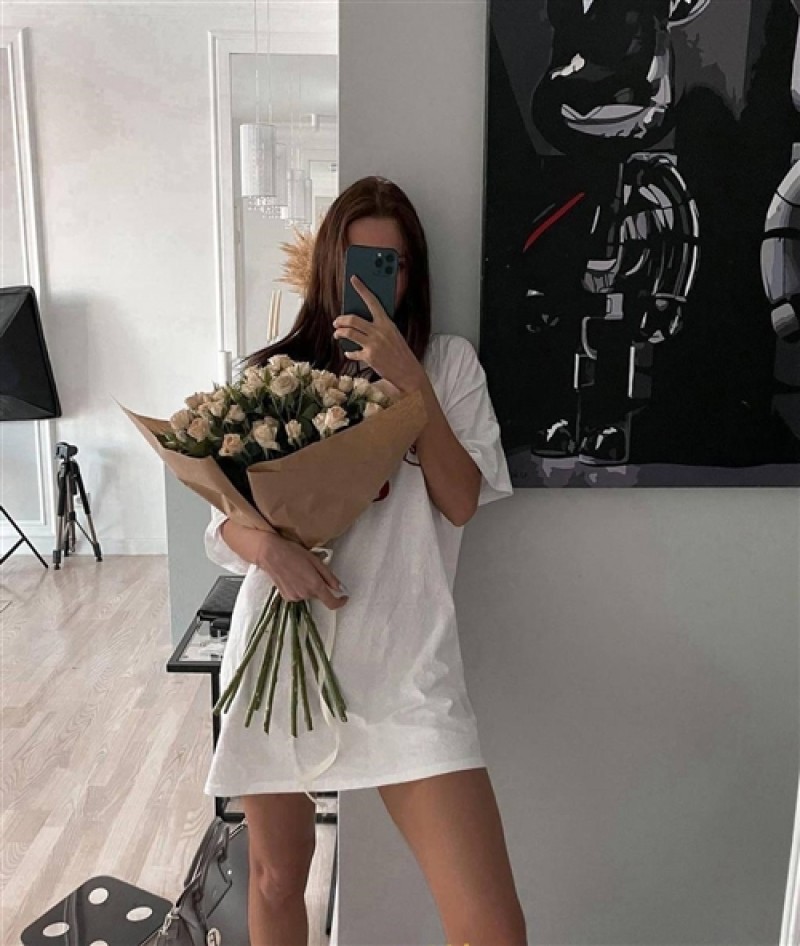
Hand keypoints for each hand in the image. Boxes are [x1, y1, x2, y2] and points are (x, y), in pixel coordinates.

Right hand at [255, 532, 348, 610]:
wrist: (270, 554)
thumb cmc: (294, 553)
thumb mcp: (316, 561)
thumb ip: (329, 577)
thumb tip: (340, 588)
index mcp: (315, 585)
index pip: (331, 603)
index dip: (340, 602)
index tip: (344, 596)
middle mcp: (305, 594)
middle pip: (319, 595)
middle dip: (320, 586)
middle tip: (312, 570)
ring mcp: (295, 597)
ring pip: (309, 594)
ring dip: (309, 586)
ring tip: (300, 571)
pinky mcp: (286, 597)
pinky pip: (299, 595)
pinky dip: (300, 588)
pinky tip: (293, 577)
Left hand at [333, 275, 425, 393]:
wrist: (408, 372)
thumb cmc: (400, 352)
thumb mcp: (393, 334)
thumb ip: (379, 327)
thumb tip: (361, 322)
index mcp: (387, 322)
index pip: (372, 300)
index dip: (362, 288)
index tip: (353, 278)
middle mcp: (380, 331)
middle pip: (353, 319)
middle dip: (341, 319)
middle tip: (336, 321)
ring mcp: (374, 344)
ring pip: (349, 333)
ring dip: (339, 333)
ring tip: (337, 334)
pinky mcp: (369, 357)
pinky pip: (353, 352)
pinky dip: (349, 352)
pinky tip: (348, 352)